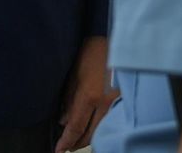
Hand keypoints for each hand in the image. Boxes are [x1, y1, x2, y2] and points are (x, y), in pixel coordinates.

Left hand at [57, 36, 116, 152]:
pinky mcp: (123, 101)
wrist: (118, 40)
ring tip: (76, 138)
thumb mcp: (74, 73)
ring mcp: (116, 104)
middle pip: (90, 134)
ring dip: (88, 136)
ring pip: (101, 130)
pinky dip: (99, 127)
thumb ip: (69, 98)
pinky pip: (109, 121)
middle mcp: (104, 104)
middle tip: (66, 146)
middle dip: (77, 143)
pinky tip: (91, 126)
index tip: (58, 150)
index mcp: (89, 96)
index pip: (75, 127)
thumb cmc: (94, 51)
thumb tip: (63, 119)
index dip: (66, 141)